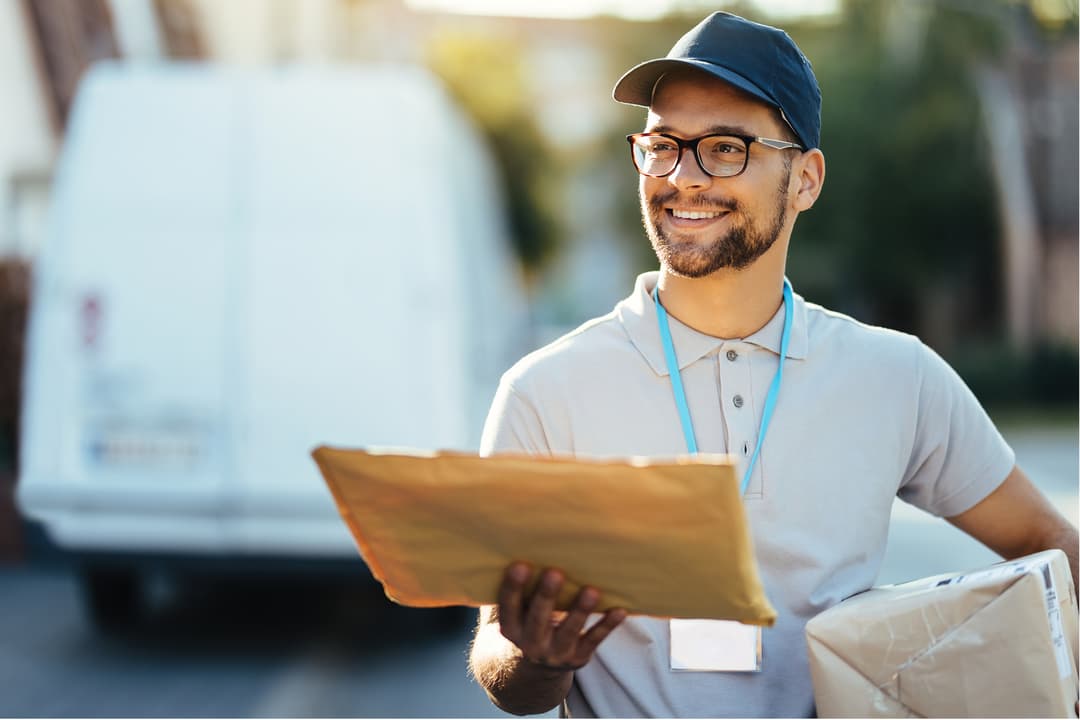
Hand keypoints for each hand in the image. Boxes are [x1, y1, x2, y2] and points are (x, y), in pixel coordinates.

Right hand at [497, 562, 626, 671]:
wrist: (537, 665)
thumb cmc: (529, 620)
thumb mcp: (519, 612)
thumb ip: (522, 590)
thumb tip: (531, 545)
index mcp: (511, 627)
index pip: (509, 607)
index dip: (513, 587)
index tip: (520, 565)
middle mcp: (530, 643)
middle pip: (538, 619)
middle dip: (546, 596)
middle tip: (554, 573)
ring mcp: (555, 653)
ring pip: (569, 631)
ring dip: (580, 611)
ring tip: (591, 591)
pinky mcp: (578, 657)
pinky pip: (594, 640)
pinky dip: (607, 625)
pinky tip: (619, 610)